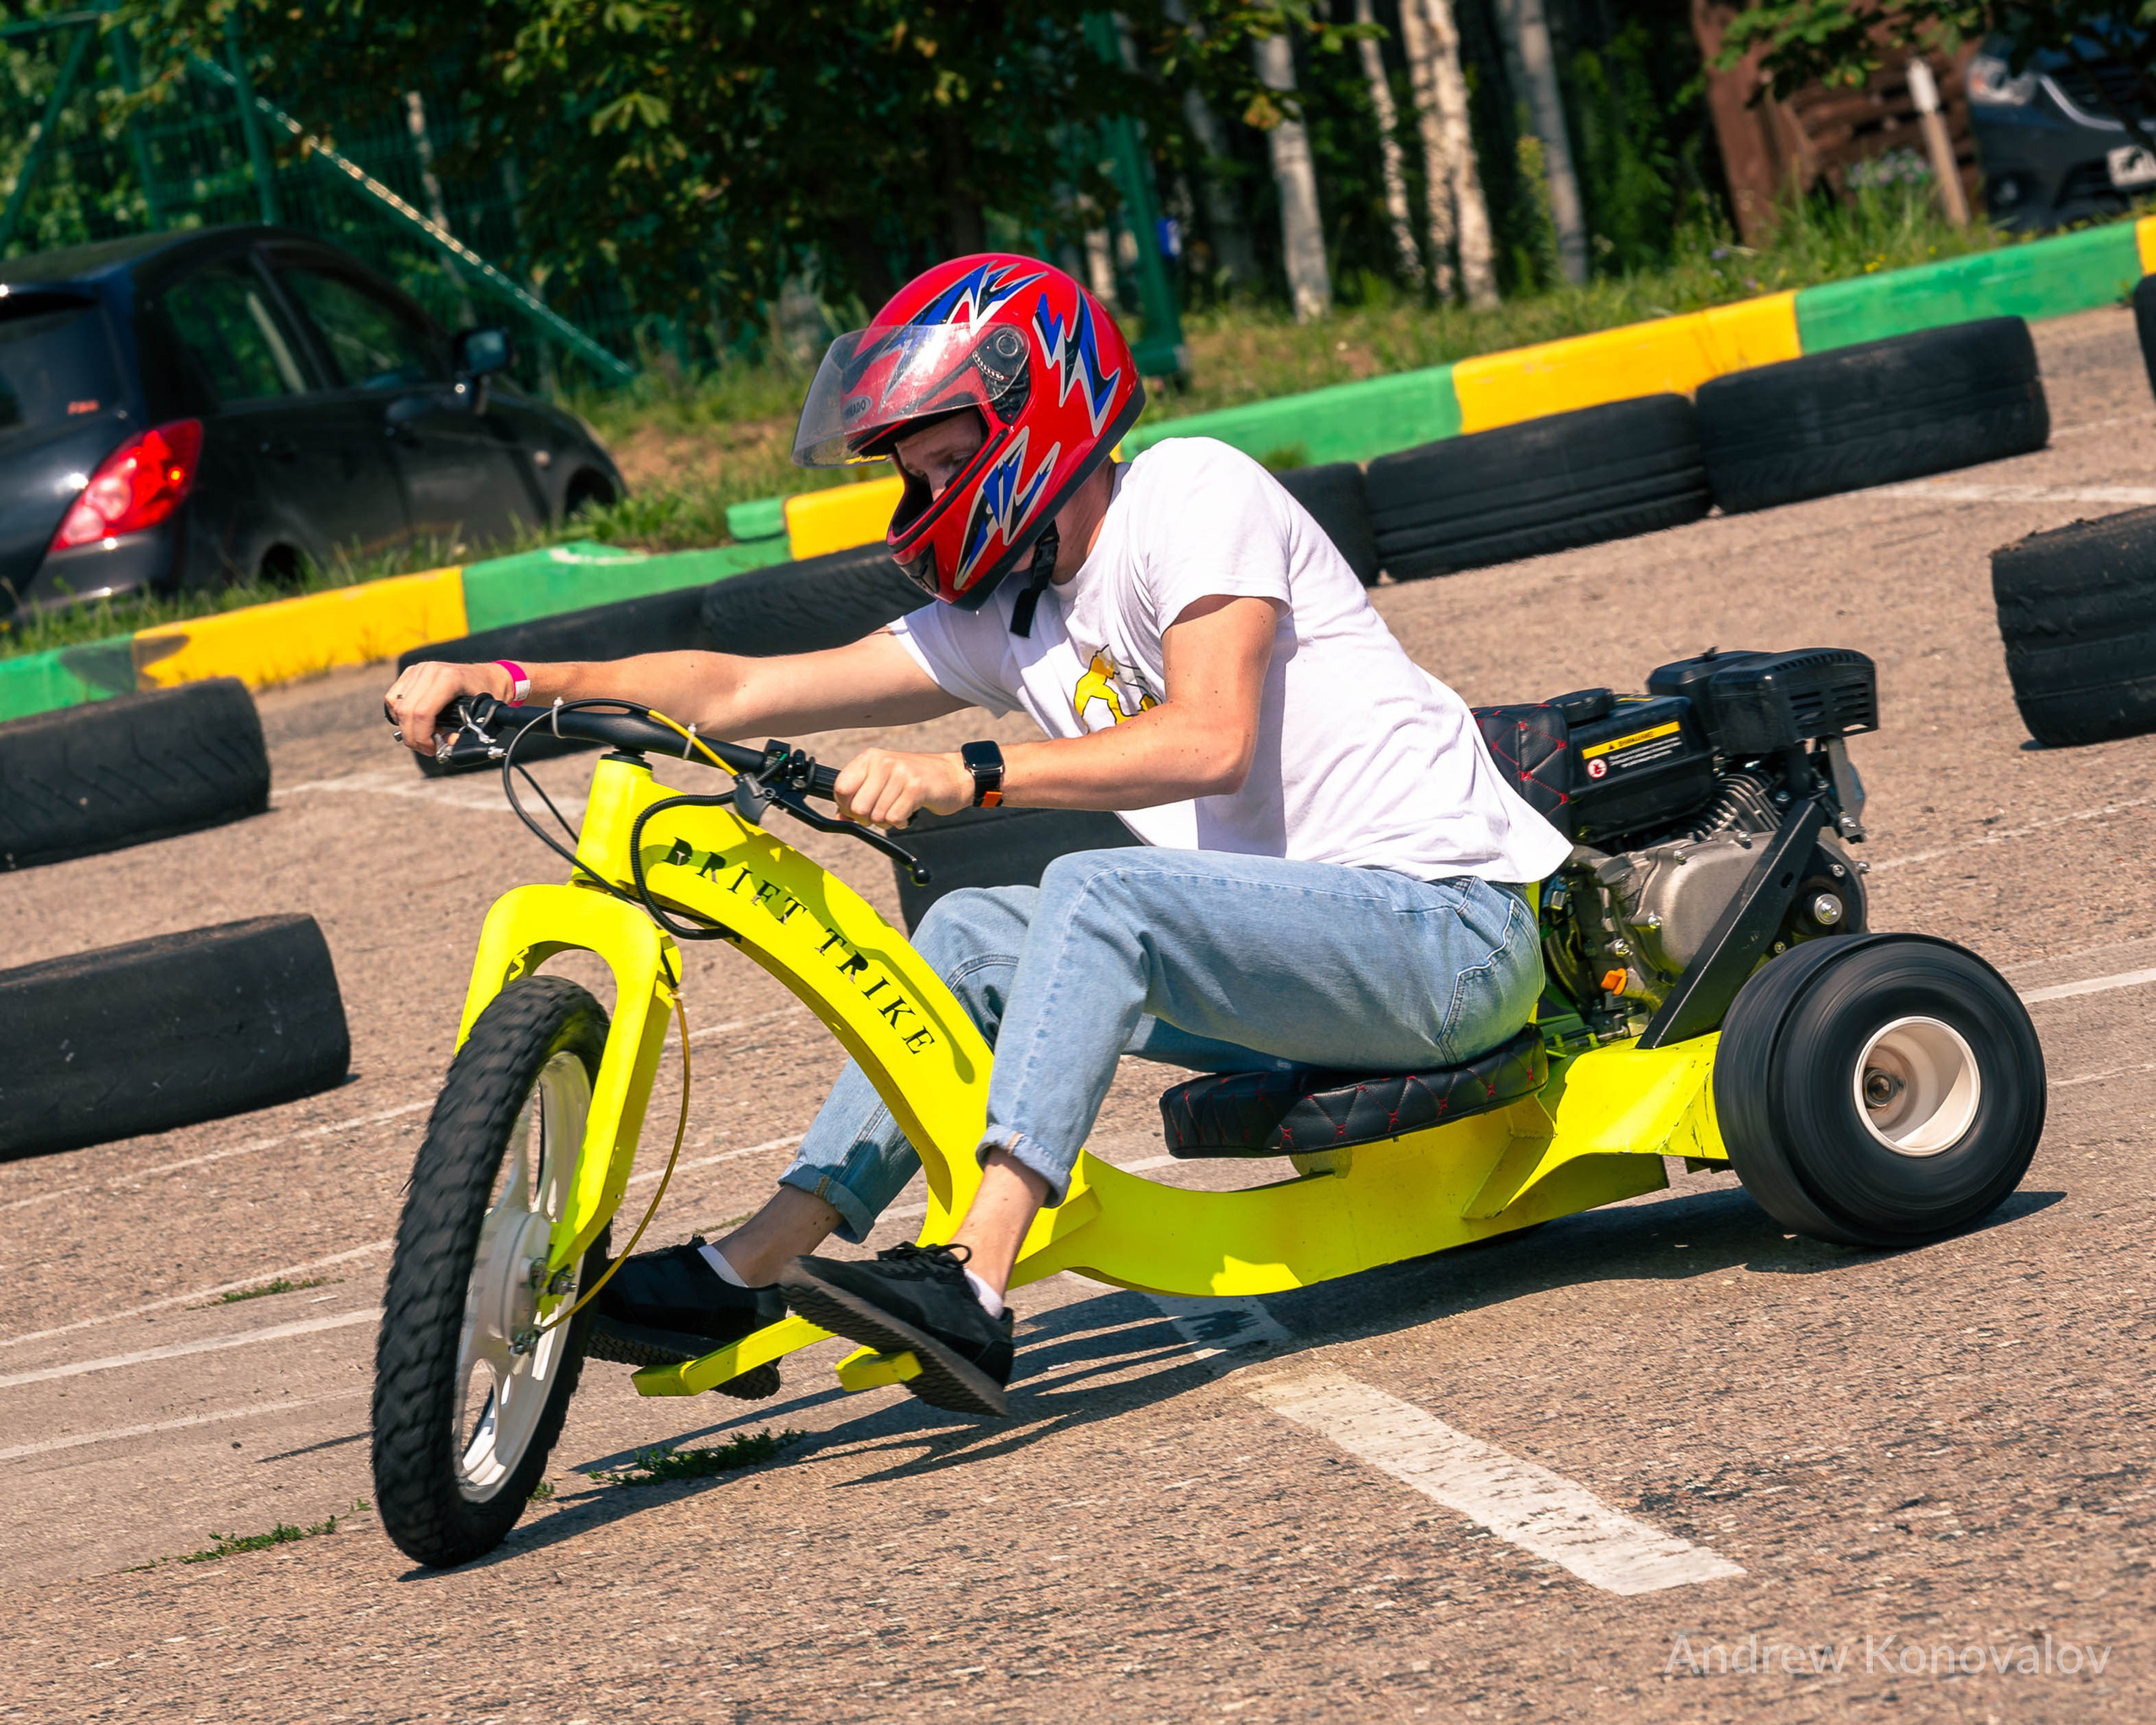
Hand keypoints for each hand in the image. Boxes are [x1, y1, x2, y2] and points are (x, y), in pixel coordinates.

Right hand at [384, 660, 514, 755]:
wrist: (487, 676)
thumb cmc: (487, 694)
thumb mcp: (483, 714)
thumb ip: (467, 732)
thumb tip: (449, 743)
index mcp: (449, 679)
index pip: (423, 713)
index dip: (422, 737)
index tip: (431, 749)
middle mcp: (430, 671)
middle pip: (406, 711)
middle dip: (413, 737)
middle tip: (426, 748)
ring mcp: (419, 670)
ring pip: (397, 705)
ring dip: (406, 727)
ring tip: (424, 734)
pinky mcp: (411, 673)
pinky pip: (394, 698)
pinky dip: (400, 715)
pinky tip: (416, 722)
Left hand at [833, 748, 974, 826]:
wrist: (953, 775)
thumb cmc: (915, 780)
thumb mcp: (883, 781)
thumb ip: (860, 796)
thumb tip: (840, 818)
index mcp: (870, 758)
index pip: (841, 788)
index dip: (847, 807)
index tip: (860, 810)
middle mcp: (883, 762)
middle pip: (857, 807)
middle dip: (868, 819)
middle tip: (883, 813)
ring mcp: (900, 773)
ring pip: (876, 816)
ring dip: (887, 822)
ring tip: (900, 809)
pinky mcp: (915, 788)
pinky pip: (894, 818)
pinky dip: (901, 822)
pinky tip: (909, 812)